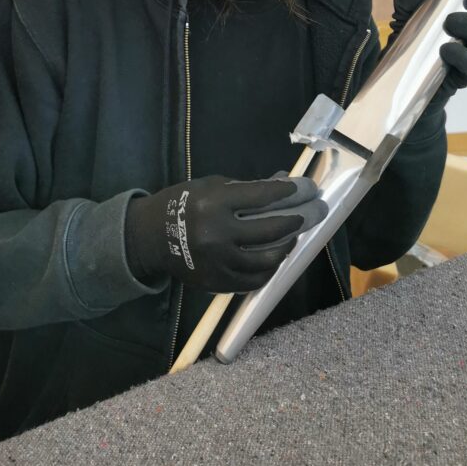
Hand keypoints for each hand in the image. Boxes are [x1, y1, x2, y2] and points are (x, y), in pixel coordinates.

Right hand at [124, 174, 327, 292]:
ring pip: (267, 258)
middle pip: (271, 228)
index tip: (308, 188)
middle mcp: (217, 234)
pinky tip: (277, 256)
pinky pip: (254, 279)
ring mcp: (218, 262)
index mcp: (214, 203)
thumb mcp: (211, 186)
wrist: (150, 237)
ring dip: (288, 245)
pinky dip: (270, 267)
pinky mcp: (217, 282)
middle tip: (316, 210)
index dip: (290, 191)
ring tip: (295, 235)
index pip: (262, 196)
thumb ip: (247, 188)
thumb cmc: (183, 204)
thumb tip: (284, 182)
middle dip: (300, 218)